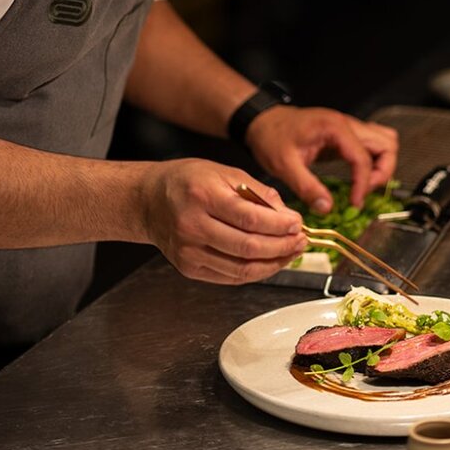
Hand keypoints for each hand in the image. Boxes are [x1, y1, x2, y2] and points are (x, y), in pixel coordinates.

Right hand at [141, 158, 306, 283]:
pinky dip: (256, 272)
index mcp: (202, 196)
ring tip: (290, 253)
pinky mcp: (189, 268)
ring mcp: (189, 251)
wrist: (149, 201)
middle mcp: (192, 226)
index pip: (250, 218)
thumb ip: (258, 193)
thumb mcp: (224, 172)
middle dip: (282, 247)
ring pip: (242, 269)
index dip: (280, 225)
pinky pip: (231, 277)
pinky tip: (270, 261)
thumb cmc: (187, 182)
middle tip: (300, 241)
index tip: (297, 224)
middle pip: (248, 247)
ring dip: (274, 263)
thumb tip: (288, 216)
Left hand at [245, 106, 398, 212]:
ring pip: (385, 142)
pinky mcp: (346, 136)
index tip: (355, 202)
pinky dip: (373, 161)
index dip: (364, 183)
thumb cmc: (271, 137)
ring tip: (363, 185)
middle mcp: (347, 124)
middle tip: (362, 193)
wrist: (263, 122)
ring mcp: (349, 128)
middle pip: (387, 145)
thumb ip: (307, 187)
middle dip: (381, 172)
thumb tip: (327, 208)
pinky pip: (373, 144)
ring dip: (382, 165)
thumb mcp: (284, 165)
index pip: (364, 157)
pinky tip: (357, 176)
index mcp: (334, 128)